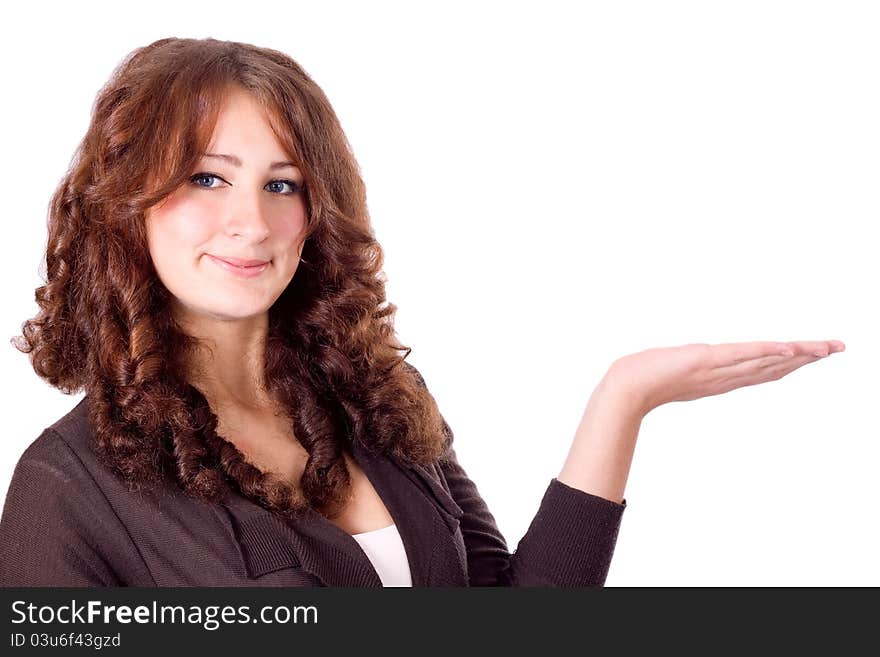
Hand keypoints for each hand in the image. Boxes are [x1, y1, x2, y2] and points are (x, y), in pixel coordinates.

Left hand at [610, 339, 845, 414]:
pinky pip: (742, 355)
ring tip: (825, 347)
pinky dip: (766, 351)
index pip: (764, 370)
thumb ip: (690, 367)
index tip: (816, 354)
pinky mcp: (707, 360)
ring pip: (766, 361)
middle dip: (807, 357)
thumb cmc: (645, 379)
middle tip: (837, 348)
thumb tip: (697, 358)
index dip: (792, 362)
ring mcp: (718, 370)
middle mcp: (725, 378)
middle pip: (774, 367)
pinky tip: (788, 348)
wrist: (627, 388)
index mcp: (721, 379)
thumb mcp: (676, 370)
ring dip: (797, 353)